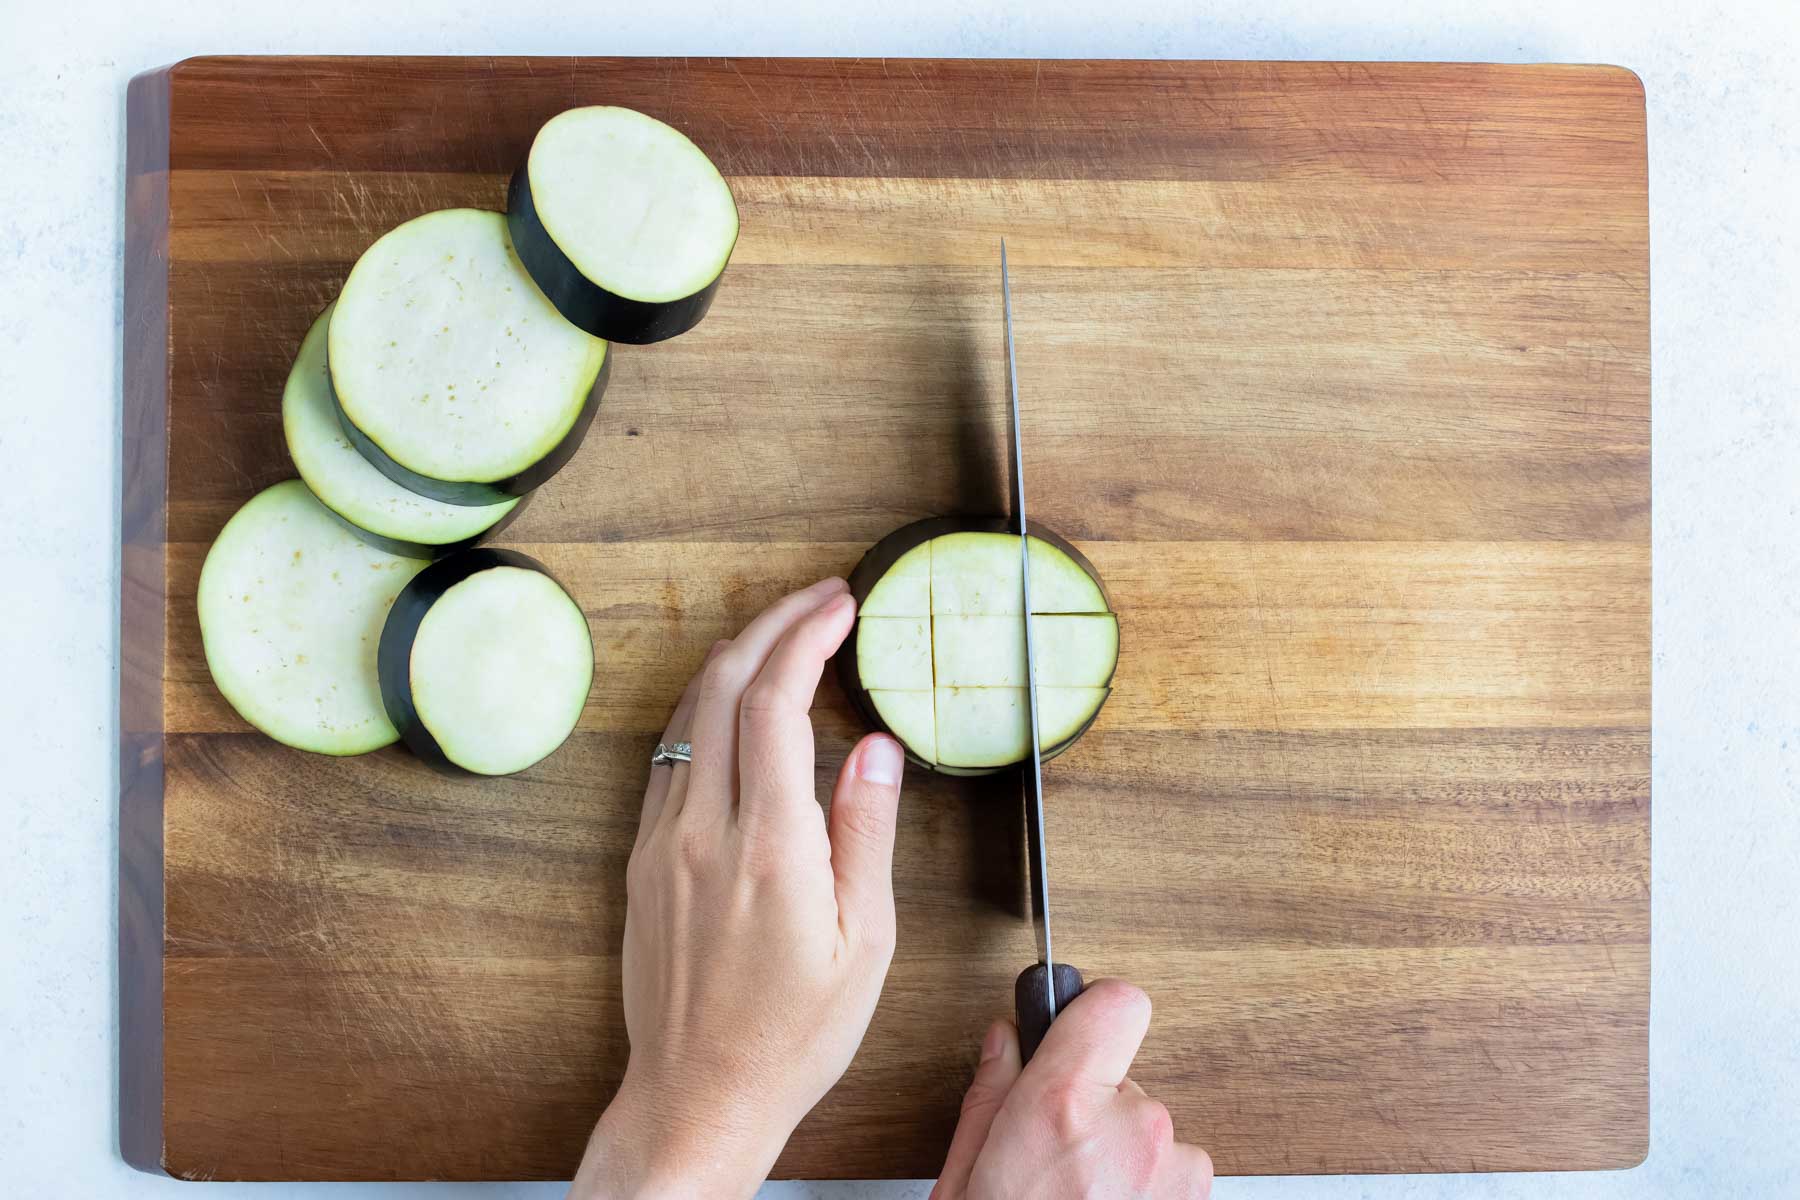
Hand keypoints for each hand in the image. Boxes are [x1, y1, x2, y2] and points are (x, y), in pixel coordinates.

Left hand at [570, 577, 905, 1198]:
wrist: (698, 1096)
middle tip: (819, 599)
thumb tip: (877, 746)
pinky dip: (706, 708)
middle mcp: (704, 832)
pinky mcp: (643, 858)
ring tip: (785, 635)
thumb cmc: (792, 1034)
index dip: (807, 635)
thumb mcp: (864, 942)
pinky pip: (669, 755)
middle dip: (773, 623)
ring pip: (688, 713)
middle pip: (724, 685)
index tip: (840, 605)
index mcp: (770, 848)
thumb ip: (866, 831)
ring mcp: (663, 842)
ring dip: (736, 657)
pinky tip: (736, 705)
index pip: (777, 702)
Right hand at [932, 980, 1212, 1198]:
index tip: (1075, 1030)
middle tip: (1050, 1163)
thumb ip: (991, 1096)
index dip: (1093, 1013)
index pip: (1116, 1004)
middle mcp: (1133, 1133)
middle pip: (1125, 1081)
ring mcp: (1175, 1178)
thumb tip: (1006, 1042)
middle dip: (1093, 1110)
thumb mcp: (961, 1178)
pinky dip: (1146, 1197)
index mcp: (1061, 1108)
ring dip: (1124, 1161)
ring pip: (1153, 1136)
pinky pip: (1175, 1180)